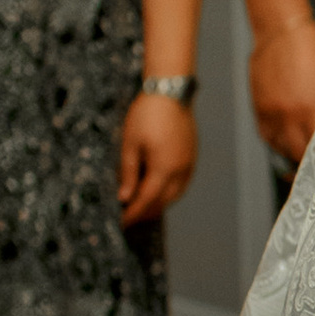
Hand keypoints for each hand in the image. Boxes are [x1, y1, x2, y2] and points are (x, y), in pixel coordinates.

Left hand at [117, 93, 196, 225]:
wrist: (171, 92)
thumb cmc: (147, 115)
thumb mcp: (130, 144)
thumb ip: (128, 173)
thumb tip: (125, 197)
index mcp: (164, 168)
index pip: (147, 201)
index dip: (133, 214)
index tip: (122, 223)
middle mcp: (181, 170)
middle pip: (164, 202)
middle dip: (146, 212)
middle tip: (129, 217)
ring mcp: (189, 163)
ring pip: (176, 194)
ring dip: (160, 204)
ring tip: (143, 205)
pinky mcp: (192, 155)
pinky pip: (183, 183)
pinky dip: (170, 192)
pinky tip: (159, 188)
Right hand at [250, 19, 314, 166]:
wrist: (281, 30)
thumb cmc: (312, 48)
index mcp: (309, 108)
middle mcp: (287, 115)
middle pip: (298, 153)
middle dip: (310, 162)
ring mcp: (269, 113)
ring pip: (280, 148)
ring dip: (292, 155)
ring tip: (305, 159)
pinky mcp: (258, 108)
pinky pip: (266, 136)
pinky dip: (277, 144)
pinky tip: (287, 145)